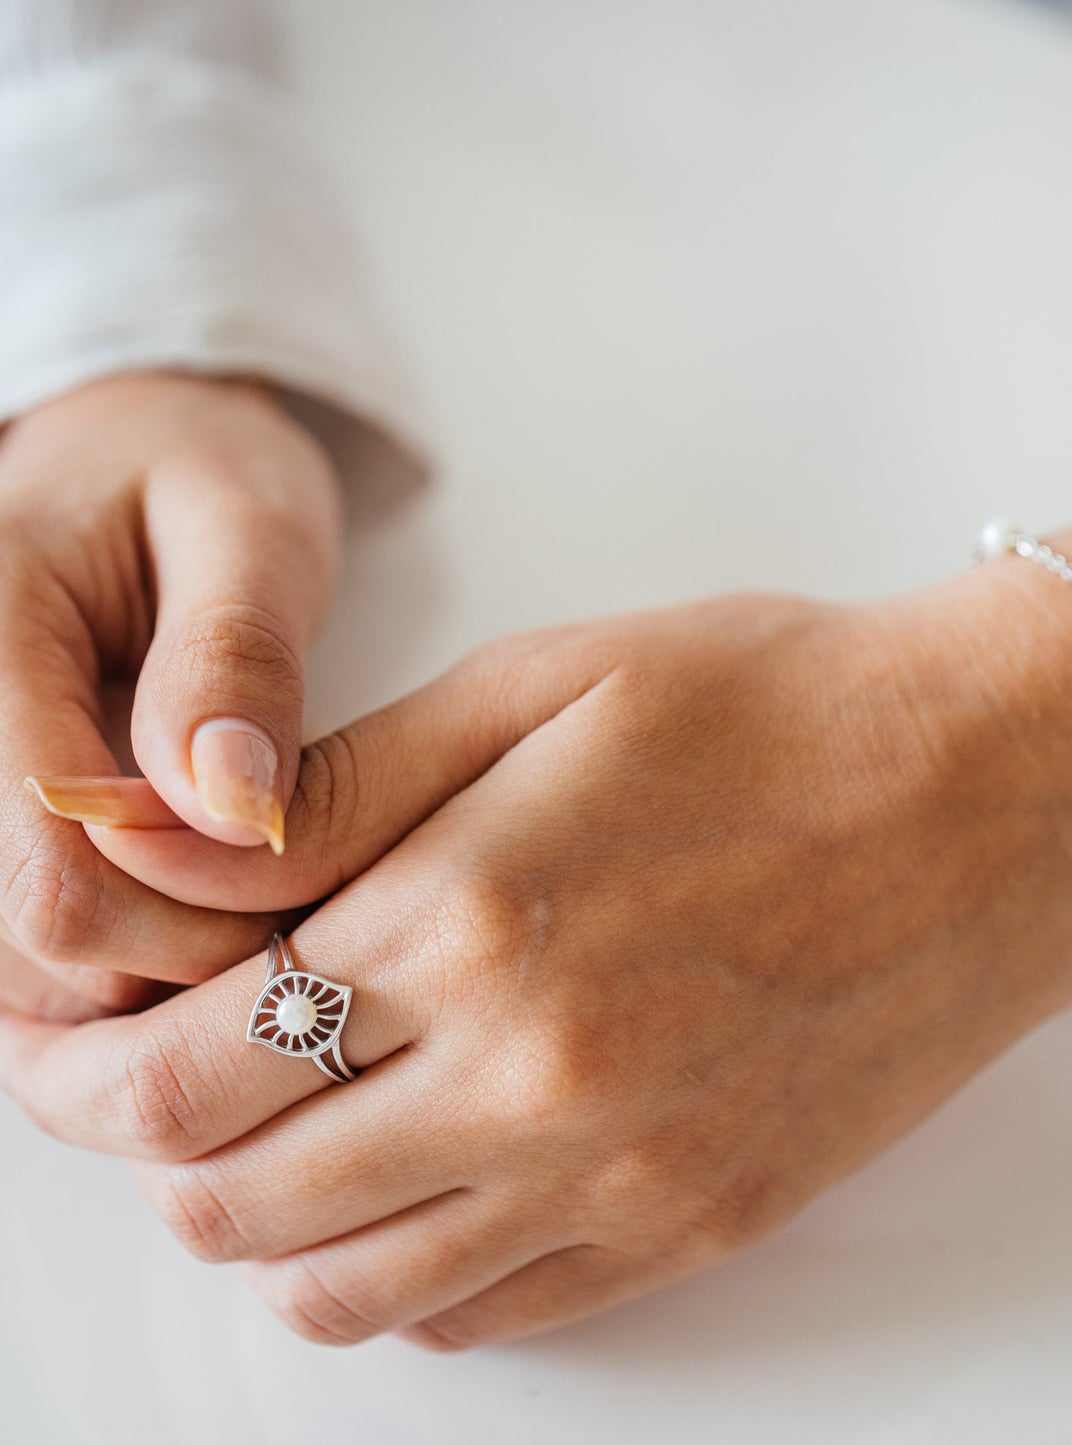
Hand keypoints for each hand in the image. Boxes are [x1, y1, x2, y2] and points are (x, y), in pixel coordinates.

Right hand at [0, 371, 341, 1018]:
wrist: (134, 455)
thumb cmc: (200, 474)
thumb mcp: (247, 526)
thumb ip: (236, 656)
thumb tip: (232, 810)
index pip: (58, 885)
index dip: (195, 923)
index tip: (304, 877)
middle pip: (39, 949)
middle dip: (185, 949)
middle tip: (297, 878)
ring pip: (30, 970)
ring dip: (156, 958)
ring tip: (253, 867)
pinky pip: (32, 947)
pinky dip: (125, 946)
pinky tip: (200, 881)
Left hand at [0, 573, 1071, 1346]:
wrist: (997, 792)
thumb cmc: (782, 707)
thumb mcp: (546, 683)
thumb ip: (342, 784)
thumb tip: (170, 851)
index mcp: (470, 925)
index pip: (183, 1071)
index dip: (84, 1066)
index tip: (71, 1031)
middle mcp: (532, 1088)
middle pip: (235, 1204)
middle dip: (147, 1150)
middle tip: (152, 1074)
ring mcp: (622, 1181)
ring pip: (344, 1292)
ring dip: (265, 1224)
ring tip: (283, 1123)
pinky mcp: (698, 1223)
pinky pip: (486, 1317)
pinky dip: (401, 1269)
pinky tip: (422, 1170)